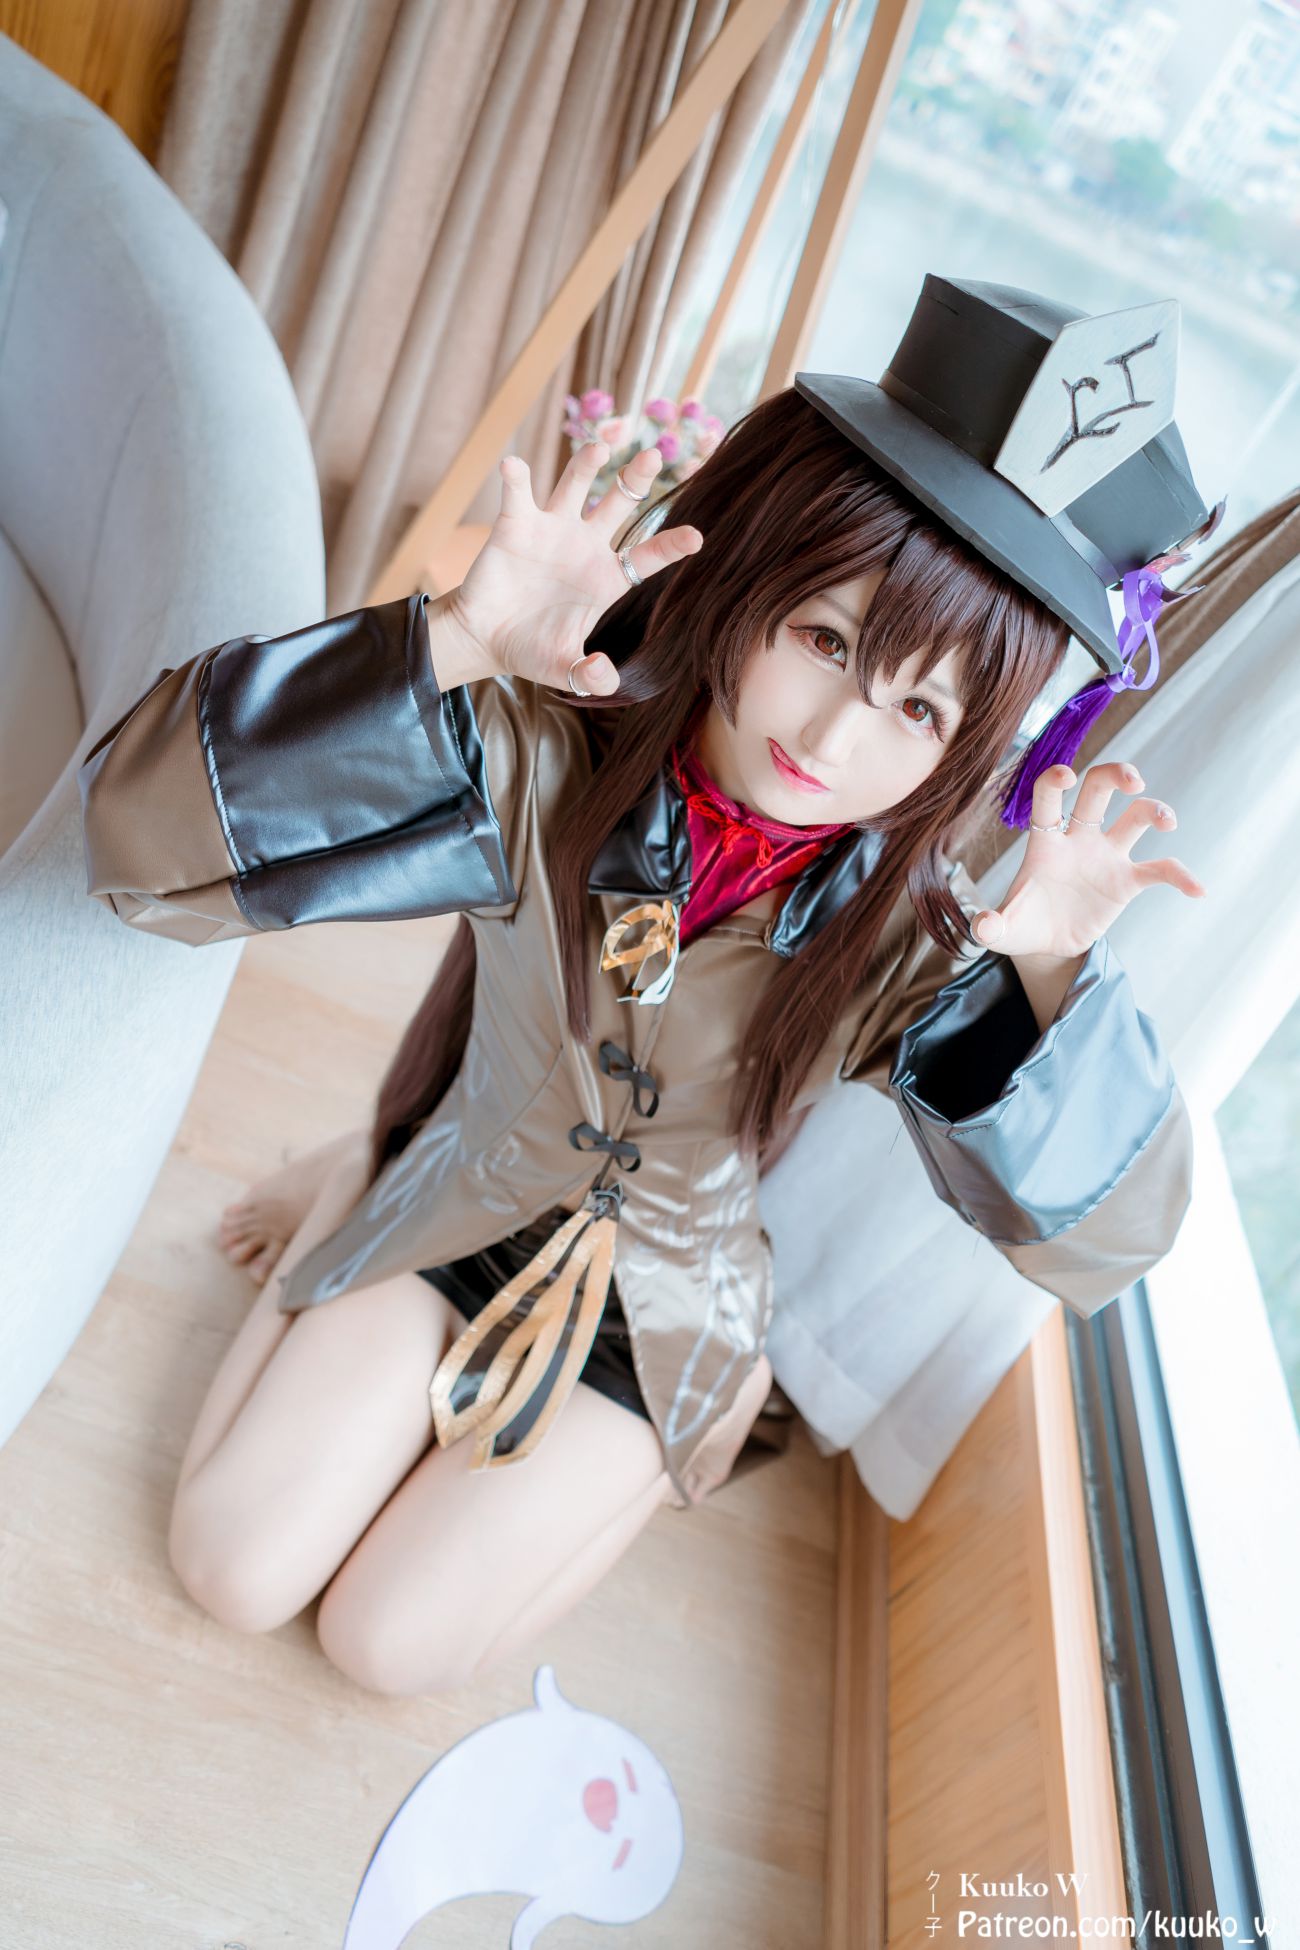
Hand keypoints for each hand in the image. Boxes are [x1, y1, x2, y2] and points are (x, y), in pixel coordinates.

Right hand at [445, 441, 703, 695]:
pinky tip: (513, 465)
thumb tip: (603, 674)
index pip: (646, 557)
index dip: (670, 546)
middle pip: (618, 504)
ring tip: (599, 446)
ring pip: (574, 486)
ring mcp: (551, 530)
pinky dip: (516, 477)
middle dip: (635, 479)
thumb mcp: (565, 671)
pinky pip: (518, 493)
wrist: (485, 639)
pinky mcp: (515, 524)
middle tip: (652, 454)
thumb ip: (589, 676)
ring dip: (586, 465)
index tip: (696, 537)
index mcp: (606, 579)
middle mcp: (584, 546)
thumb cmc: (531, 651)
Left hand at [970, 760, 1207, 958]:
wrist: (1046, 946)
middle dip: (1116, 775)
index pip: (1048, 798)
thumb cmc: (1021, 927)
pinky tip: (1198, 890)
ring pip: (1135, 816)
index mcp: (1045, 842)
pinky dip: (1181, 877)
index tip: (1066, 776)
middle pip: (1098, 790)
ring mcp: (1106, 856)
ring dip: (1155, 809)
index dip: (1055, 780)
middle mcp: (1078, 839)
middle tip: (1133, 781)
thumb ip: (990, 926)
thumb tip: (982, 927)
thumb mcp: (1002, 930)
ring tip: (1167, 821)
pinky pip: (1160, 870)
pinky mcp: (1126, 881)